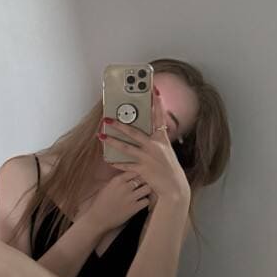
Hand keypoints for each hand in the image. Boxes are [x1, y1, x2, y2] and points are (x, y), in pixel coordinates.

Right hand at [77, 169, 154, 235]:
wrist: (97, 219)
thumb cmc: (99, 204)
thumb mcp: (105, 187)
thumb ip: (116, 182)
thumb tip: (126, 179)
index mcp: (117, 180)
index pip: (134, 173)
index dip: (136, 177)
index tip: (135, 181)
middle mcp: (125, 187)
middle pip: (142, 180)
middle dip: (142, 184)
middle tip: (140, 188)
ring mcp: (130, 198)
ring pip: (147, 189)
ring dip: (145, 192)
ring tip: (142, 195)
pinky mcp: (134, 208)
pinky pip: (146, 201)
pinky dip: (145, 202)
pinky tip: (140, 204)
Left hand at [101, 87, 190, 203]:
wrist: (175, 187)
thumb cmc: (169, 168)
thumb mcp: (166, 150)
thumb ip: (156, 140)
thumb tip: (148, 130)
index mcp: (161, 139)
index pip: (159, 117)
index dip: (156, 103)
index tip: (153, 89)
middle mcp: (154, 146)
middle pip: (134, 132)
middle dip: (119, 125)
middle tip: (107, 118)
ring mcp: (148, 158)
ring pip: (126, 148)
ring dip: (112, 141)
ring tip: (101, 136)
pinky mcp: (142, 169)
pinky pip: (125, 165)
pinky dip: (116, 162)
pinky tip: (107, 158)